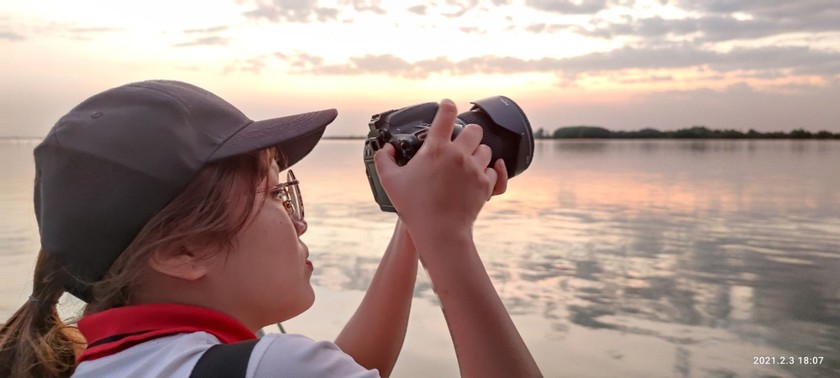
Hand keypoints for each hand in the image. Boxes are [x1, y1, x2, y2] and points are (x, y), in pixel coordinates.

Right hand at [374, 99, 507, 234]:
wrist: (440, 232)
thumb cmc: (414, 207)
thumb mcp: (390, 181)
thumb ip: (383, 159)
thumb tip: (386, 148)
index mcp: (435, 149)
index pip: (446, 115)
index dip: (447, 106)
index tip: (447, 105)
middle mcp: (458, 154)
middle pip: (474, 129)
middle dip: (468, 133)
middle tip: (461, 141)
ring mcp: (474, 168)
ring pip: (485, 149)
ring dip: (477, 152)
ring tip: (467, 162)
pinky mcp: (486, 183)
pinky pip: (493, 170)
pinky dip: (486, 172)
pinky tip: (477, 176)